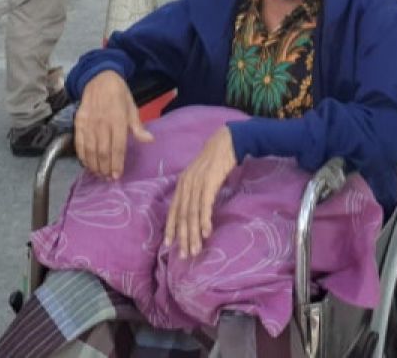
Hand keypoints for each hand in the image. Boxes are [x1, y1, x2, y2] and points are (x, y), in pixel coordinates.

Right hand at [74, 71, 153, 179]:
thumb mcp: (132, 108)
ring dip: (93, 165)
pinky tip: (86, 163)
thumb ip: (138, 127)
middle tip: (108, 179)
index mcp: (118, 120)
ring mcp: (89, 123)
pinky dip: (81, 155)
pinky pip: (79, 143)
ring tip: (99, 174)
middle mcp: (102, 123)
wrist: (99, 78)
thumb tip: (149, 140)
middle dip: (105, 168)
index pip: (118, 147)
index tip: (117, 176)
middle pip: (102, 151)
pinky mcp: (78, 122)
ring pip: (90, 150)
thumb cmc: (119, 95)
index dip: (117, 163)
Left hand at [165, 126, 237, 257]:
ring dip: (194, 234)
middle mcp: (186, 184)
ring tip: (195, 249)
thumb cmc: (217, 160)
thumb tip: (195, 208)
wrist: (228, 141)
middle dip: (183, 237)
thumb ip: (196, 190)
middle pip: (182, 215)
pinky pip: (205, 205)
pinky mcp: (209, 182)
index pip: (173, 210)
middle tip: (185, 255)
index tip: (169, 245)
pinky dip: (204, 220)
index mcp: (182, 183)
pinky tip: (206, 232)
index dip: (171, 228)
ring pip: (192, 214)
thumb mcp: (202, 176)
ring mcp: (196, 183)